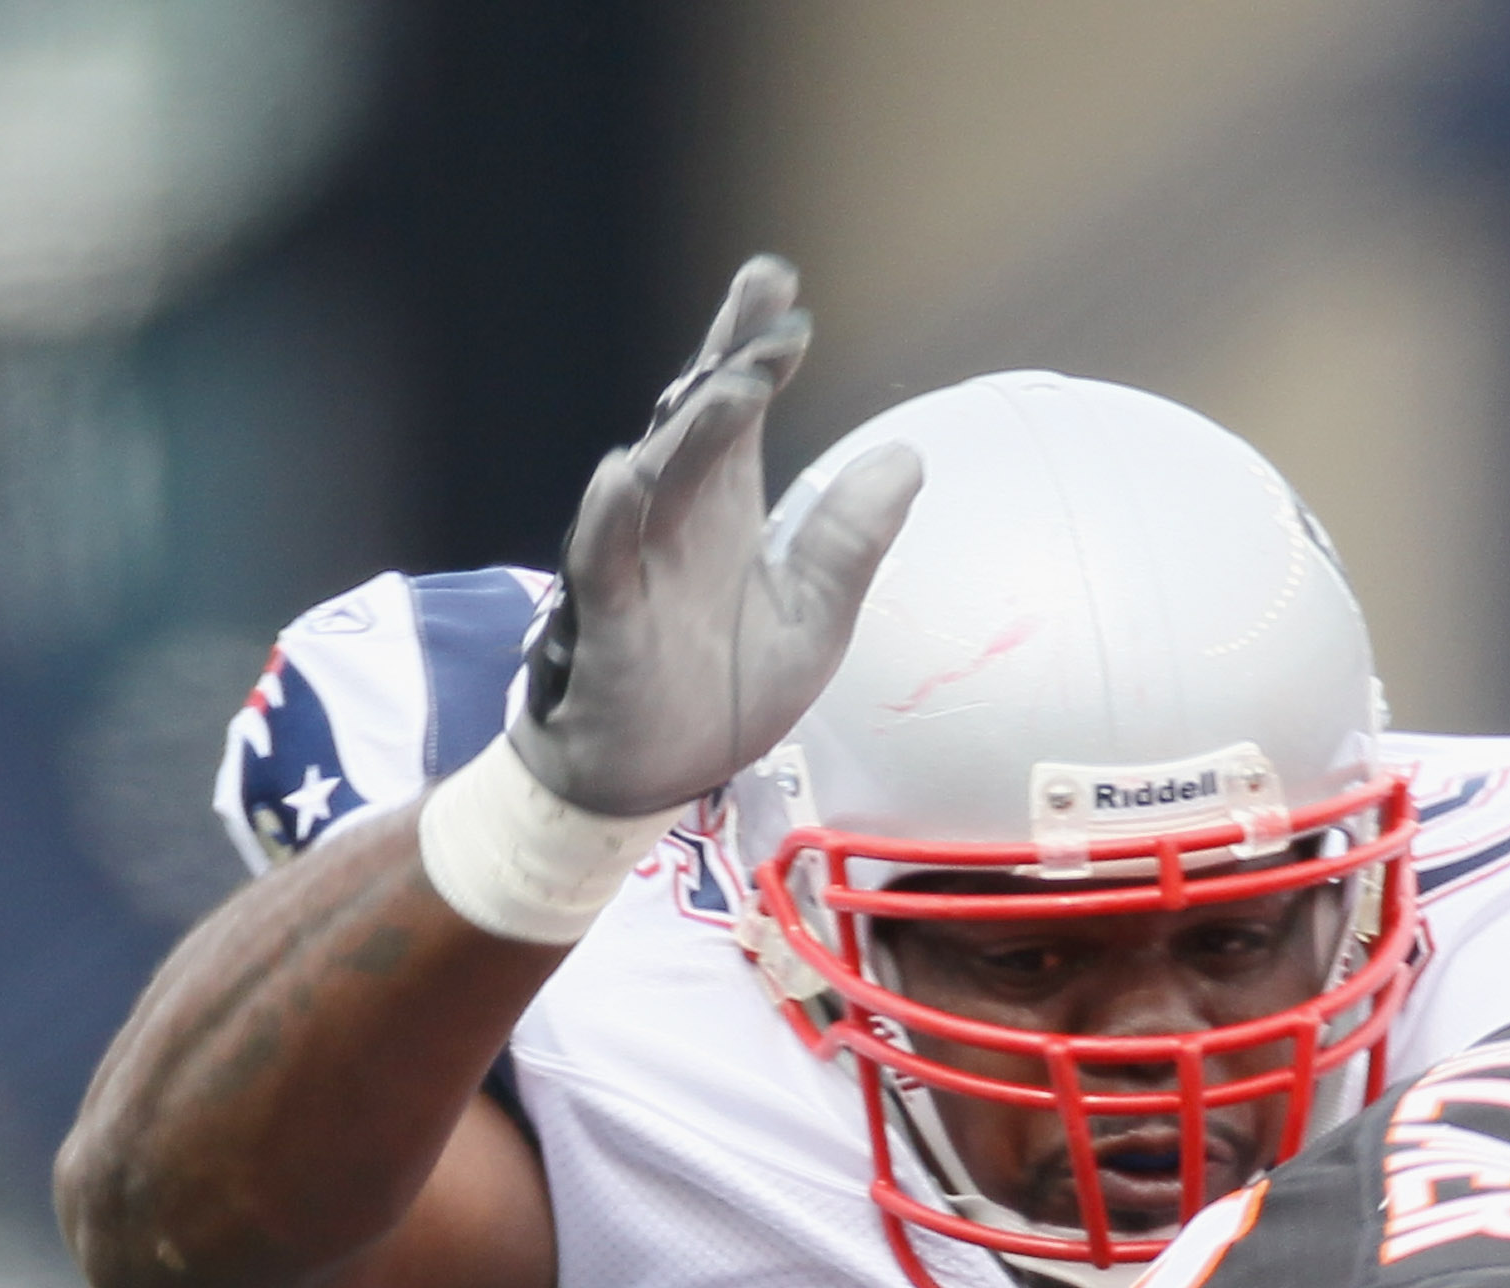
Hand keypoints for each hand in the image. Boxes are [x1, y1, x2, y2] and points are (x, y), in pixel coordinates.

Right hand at [512, 255, 920, 819]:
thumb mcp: (814, 617)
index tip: (779, 287)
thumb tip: (907, 458)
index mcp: (724, 509)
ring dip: (694, 430)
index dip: (752, 347)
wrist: (654, 776)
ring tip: (735, 383)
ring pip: (659, 478)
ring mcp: (637, 562)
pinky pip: (602, 559)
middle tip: (770, 311)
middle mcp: (676, 518)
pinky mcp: (608, 618)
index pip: (737, 410)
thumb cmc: (725, 691)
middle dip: (730, 363)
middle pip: (697, 421)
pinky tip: (624, 473)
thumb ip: (850, 541)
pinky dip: (610, 518)